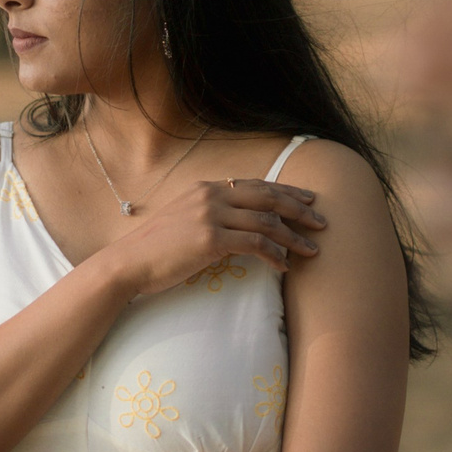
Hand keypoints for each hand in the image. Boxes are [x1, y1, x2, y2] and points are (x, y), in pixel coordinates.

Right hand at [99, 176, 326, 294]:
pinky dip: (274, 255)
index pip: (256, 185)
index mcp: (206, 188)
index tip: (308, 200)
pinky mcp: (211, 239)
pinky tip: (284, 266)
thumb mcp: (184, 220)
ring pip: (267, 221)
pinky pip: (255, 243)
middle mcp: (211, 195)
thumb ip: (211, 215)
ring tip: (313, 250)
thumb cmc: (155, 249)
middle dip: (300, 209)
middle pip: (268, 196)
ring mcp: (211, 215)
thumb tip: (239, 224)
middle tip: (322, 221)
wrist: (128, 263)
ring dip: (295, 237)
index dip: (286, 191)